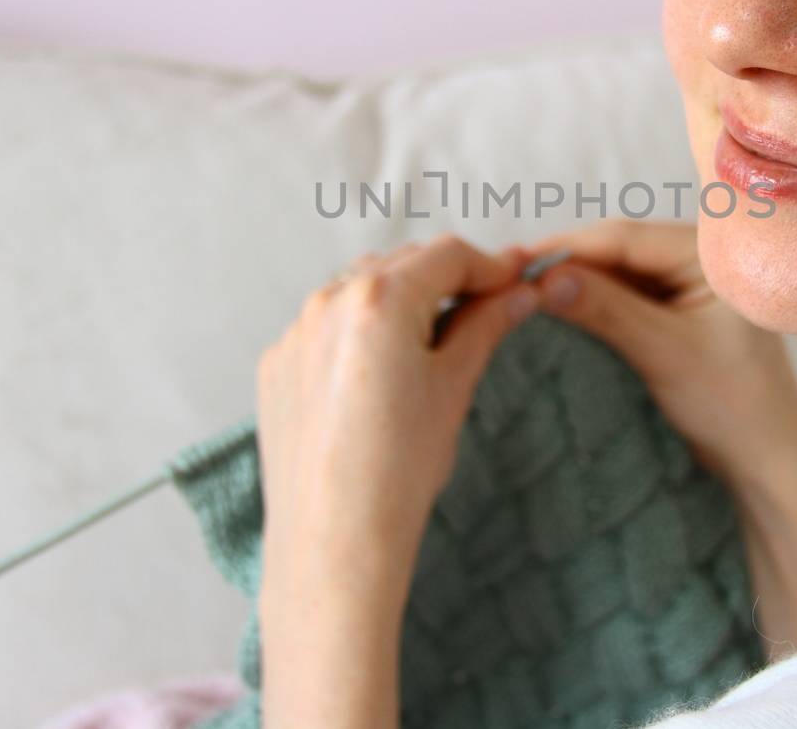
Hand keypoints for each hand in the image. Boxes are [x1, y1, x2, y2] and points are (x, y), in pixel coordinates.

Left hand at [255, 234, 541, 592]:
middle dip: (446, 278)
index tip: (514, 282)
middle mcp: (328, 301)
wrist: (332, 542)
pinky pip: (325, 327)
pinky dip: (358, 333)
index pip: (448, 254)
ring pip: (359, 289)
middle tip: (486, 307)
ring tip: (432, 341)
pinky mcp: (277, 363)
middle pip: (403, 263)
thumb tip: (519, 294)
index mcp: (380, 299)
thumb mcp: (454, 387)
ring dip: (400, 299)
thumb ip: (486, 326)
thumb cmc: (398, 471)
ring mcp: (295, 332)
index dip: (490, 265)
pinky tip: (380, 376)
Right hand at [515, 218, 796, 489]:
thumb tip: (546, 279)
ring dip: (577, 281)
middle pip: (618, 249)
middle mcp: (703, 257)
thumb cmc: (732, 405)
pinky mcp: (680, 309)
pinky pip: (628, 293)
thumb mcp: (664, 352)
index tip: (516, 263)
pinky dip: (595, 300)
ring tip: (524, 291)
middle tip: (509, 277)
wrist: (766, 460)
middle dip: (568, 262)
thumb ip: (607, 310)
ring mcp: (691, 283)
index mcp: (712, 255)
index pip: (624, 238)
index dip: (567, 247)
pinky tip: (560, 308)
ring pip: (619, 271)